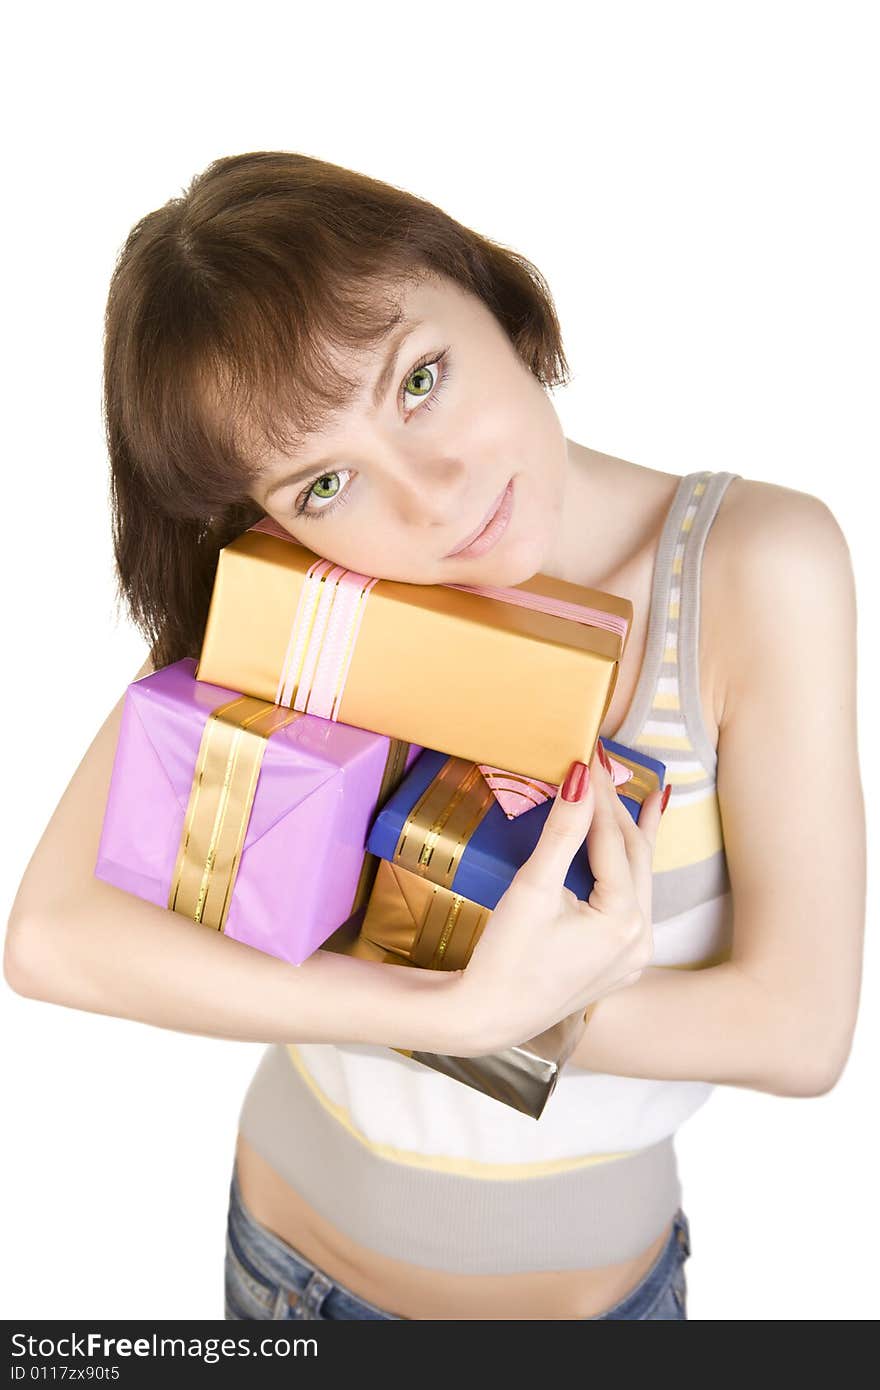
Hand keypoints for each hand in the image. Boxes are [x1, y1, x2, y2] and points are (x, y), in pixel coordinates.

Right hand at [455, 741, 665, 1055]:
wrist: (489, 1017)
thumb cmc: (505, 957)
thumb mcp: (533, 888)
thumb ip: (561, 831)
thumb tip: (579, 776)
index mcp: (622, 920)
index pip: (612, 840)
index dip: (599, 794)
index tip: (587, 755)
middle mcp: (640, 939)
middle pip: (632, 857)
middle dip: (617, 809)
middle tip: (603, 765)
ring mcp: (634, 955)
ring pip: (638, 880)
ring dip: (634, 837)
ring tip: (649, 796)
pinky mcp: (621, 962)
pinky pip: (634, 904)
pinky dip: (631, 871)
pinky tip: (638, 849)